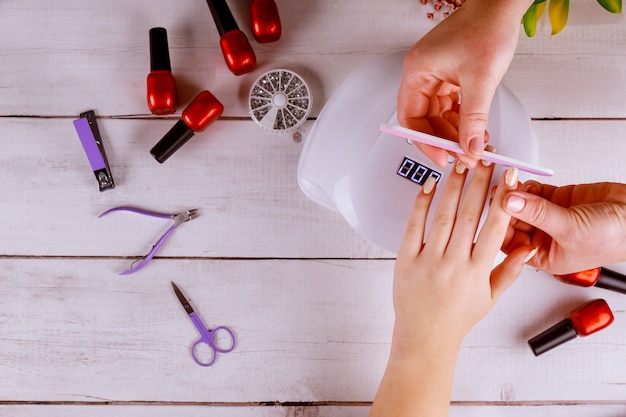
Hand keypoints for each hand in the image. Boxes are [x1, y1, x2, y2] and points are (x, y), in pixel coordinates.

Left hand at [370, 163, 534, 416]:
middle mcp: (454, 263)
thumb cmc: (458, 318)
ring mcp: (428, 260)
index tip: (509, 175)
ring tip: (461, 164)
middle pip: (469, 215)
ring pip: (444, 216)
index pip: (494, 227)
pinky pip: (413, 226)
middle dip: (480, 183)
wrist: (425, 338)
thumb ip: (510, 270)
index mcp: (478, 271)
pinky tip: (429, 185)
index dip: (503, 198)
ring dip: (454, 187)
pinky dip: (420, 204)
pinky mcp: (406, 260)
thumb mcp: (491, 297)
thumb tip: (529, 247)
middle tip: (485, 158)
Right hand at [397, 0, 531, 167]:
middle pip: (424, 120)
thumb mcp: (480, 80)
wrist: (500, 6)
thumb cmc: (486, 28)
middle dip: (444, 140)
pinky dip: (461, 119)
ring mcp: (436, 76)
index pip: (411, 119)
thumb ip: (473, 118)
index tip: (443, 157)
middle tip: (463, 155)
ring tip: (473, 143)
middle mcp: (422, 75)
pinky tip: (475, 128)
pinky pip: (450, 106)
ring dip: (455, 132)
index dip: (425, 142)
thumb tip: (470, 147)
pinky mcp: (449, 76)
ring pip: (438, 116)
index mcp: (417, 72)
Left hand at [501, 181, 625, 274]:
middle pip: (511, 221)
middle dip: (503, 205)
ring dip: (513, 192)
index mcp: (543, 256)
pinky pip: (533, 191)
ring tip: (507, 179)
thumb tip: (509, 201)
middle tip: (497, 188)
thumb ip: (538, 213)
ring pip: (520, 204)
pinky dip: (526, 185)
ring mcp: (548, 217)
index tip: (491, 208)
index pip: (509, 242)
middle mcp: (543, 238)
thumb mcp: (570, 228)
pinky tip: (523, 180)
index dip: (498, 225)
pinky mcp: (556, 199)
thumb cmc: (614, 238)